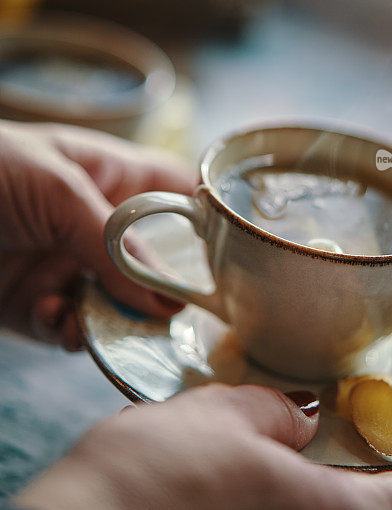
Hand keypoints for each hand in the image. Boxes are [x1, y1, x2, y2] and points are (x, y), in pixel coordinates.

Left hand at [0, 120, 195, 348]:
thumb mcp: (56, 186)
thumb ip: (112, 240)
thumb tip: (166, 297)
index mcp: (109, 175)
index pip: (176, 194)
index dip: (208, 221)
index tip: (238, 256)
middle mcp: (95, 225)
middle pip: (154, 262)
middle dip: (170, 289)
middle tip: (188, 316)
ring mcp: (67, 267)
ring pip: (118, 305)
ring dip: (122, 320)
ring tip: (116, 325)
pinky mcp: (35, 306)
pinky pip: (71, 329)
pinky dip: (72, 334)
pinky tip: (60, 322)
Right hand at [15, 384, 391, 509]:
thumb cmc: (154, 484)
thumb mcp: (227, 415)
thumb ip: (278, 413)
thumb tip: (296, 419)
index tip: (385, 427)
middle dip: (341, 462)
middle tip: (306, 421)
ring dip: (295, 483)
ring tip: (249, 443)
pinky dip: (262, 508)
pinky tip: (218, 478)